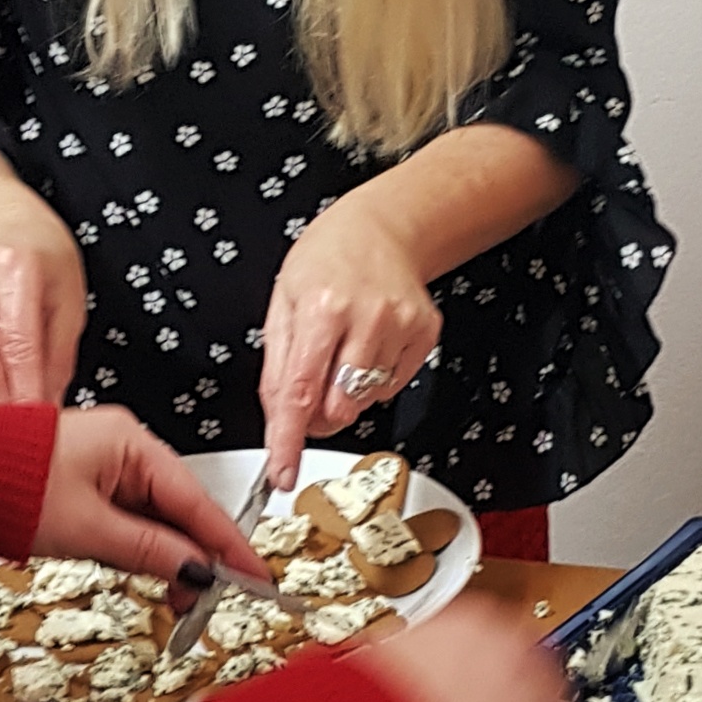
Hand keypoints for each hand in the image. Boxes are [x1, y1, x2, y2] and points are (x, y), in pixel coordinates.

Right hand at [0, 236, 85, 405]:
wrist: (6, 226)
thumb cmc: (44, 259)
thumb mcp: (69, 298)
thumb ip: (60, 355)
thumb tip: (51, 402)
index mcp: (16, 267)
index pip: (18, 344)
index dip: (26, 389)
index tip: (34, 420)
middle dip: (10, 394)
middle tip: (29, 416)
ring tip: (15, 378)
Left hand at [33, 406, 268, 597]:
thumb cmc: (9, 485)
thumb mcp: (89, 530)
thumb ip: (149, 552)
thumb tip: (195, 570)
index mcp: (132, 442)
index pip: (196, 500)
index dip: (228, 544)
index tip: (254, 575)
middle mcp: (122, 446)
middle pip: (178, 508)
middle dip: (194, 558)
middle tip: (205, 602)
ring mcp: (103, 463)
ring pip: (153, 516)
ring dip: (164, 557)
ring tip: (173, 598)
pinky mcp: (84, 481)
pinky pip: (127, 516)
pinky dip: (139, 547)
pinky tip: (143, 572)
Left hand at [259, 195, 441, 490]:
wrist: (381, 227)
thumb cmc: (326, 260)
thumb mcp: (282, 301)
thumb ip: (277, 366)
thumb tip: (277, 420)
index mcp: (321, 307)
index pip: (299, 392)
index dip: (288, 440)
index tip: (283, 474)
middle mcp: (365, 318)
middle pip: (338, 408)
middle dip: (318, 414)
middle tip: (311, 386)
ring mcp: (400, 326)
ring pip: (365, 402)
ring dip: (345, 394)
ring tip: (341, 351)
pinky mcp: (424, 334)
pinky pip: (392, 387)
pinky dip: (373, 379)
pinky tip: (367, 345)